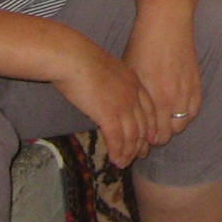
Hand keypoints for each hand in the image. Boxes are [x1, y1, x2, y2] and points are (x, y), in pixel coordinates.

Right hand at [51, 35, 157, 168]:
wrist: (72, 57)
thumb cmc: (81, 60)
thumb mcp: (106, 70)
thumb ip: (113, 85)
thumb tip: (107, 98)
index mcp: (134, 82)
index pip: (149, 110)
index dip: (148, 128)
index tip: (147, 140)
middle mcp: (133, 95)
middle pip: (144, 126)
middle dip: (140, 145)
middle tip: (135, 157)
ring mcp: (123, 105)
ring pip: (132, 136)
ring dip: (128, 153)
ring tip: (122, 163)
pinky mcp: (109, 115)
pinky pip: (117, 139)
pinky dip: (117, 152)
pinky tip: (114, 159)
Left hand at [124, 10, 201, 149]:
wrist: (167, 24)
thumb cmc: (143, 46)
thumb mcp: (132, 75)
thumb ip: (136, 100)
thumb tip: (133, 119)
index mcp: (156, 98)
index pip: (155, 135)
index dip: (146, 141)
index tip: (138, 140)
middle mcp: (175, 99)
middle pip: (170, 133)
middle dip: (158, 136)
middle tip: (148, 132)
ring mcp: (188, 91)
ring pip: (183, 123)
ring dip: (172, 126)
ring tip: (161, 120)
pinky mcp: (197, 83)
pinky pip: (194, 110)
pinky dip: (185, 114)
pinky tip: (175, 110)